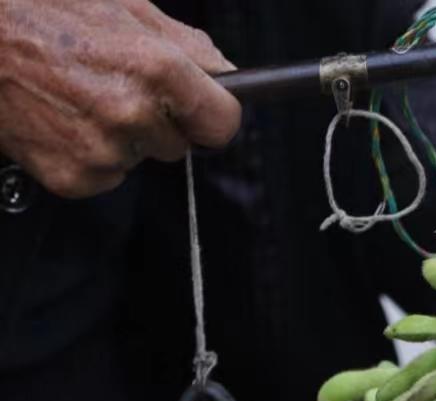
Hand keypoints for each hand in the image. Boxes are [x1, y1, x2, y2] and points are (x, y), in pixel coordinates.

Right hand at [0, 0, 240, 197]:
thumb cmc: (40, 10)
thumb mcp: (125, 6)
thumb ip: (187, 46)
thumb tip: (225, 75)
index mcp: (156, 69)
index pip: (223, 124)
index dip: (212, 117)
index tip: (201, 113)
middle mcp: (132, 114)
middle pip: (180, 145)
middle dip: (158, 122)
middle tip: (113, 86)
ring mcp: (102, 150)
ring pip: (140, 159)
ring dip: (121, 138)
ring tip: (80, 97)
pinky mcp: (74, 176)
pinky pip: (106, 176)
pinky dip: (89, 155)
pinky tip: (64, 120)